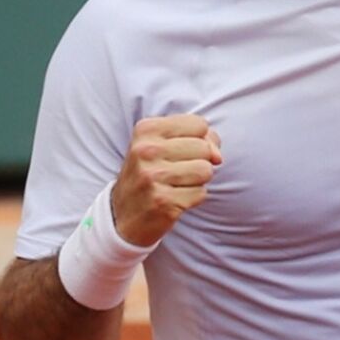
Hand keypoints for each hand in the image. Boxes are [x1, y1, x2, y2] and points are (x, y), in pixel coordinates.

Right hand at [111, 114, 222, 246]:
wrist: (122, 215)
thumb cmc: (150, 174)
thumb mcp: (165, 145)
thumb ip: (200, 139)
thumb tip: (218, 157)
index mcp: (146, 130)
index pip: (199, 124)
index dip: (200, 139)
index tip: (181, 151)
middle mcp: (147, 150)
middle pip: (204, 148)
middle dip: (198, 161)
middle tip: (175, 171)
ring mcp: (153, 176)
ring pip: (206, 170)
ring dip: (197, 180)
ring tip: (176, 184)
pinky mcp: (163, 201)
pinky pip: (201, 193)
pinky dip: (192, 198)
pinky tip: (173, 199)